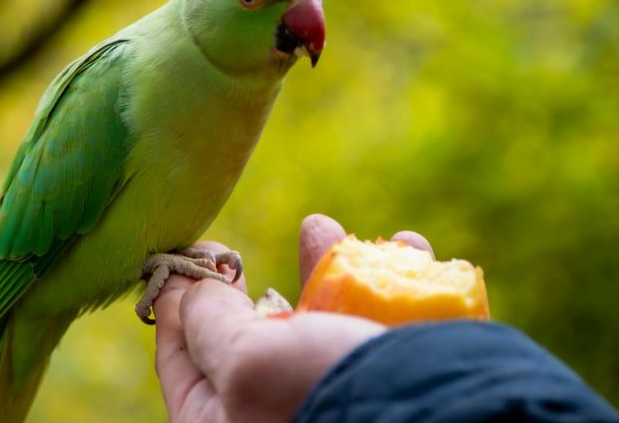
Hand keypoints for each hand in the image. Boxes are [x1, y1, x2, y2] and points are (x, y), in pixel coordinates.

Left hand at [154, 214, 432, 422]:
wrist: (452, 418)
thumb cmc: (329, 395)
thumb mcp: (248, 360)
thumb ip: (209, 323)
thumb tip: (191, 290)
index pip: (182, 361)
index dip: (176, 303)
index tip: (183, 255)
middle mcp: (275, 413)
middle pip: (247, 338)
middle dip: (247, 285)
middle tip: (232, 251)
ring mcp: (334, 395)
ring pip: (317, 322)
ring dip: (325, 267)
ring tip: (324, 227)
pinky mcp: (388, 376)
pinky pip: (377, 321)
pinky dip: (389, 279)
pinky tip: (404, 248)